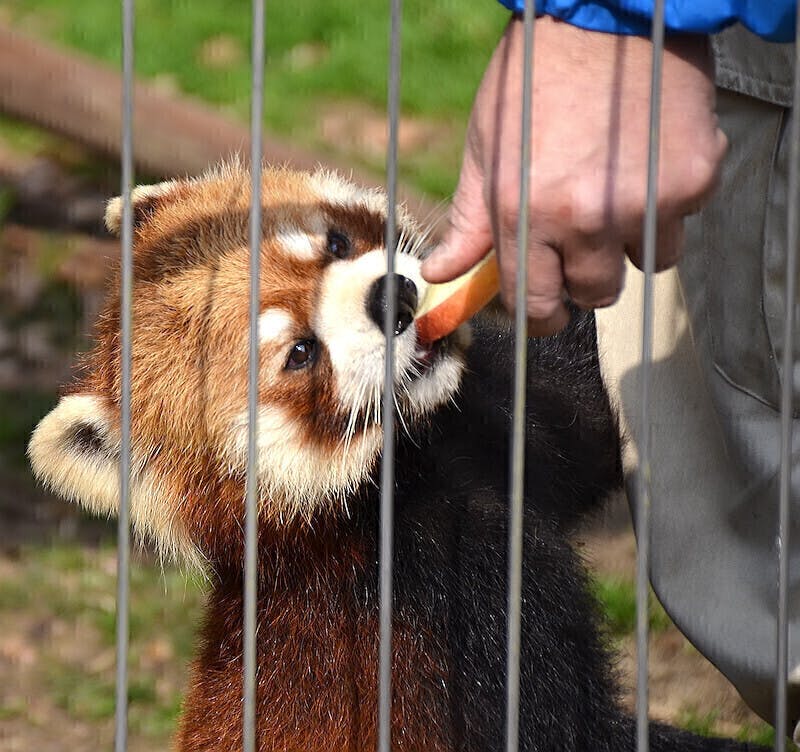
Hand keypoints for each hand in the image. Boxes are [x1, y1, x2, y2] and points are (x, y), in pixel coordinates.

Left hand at [421, 16, 725, 335]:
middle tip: (581, 237)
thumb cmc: (532, 79)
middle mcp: (586, 218)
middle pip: (595, 294)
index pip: (537, 303)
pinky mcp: (694, 178)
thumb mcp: (485, 149)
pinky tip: (647, 159)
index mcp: (527, 214)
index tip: (548, 311)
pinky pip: (684, 220)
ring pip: (646, 263)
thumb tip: (442, 274)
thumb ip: (469, 223)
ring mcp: (645, 201)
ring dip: (631, 240)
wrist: (604, 10)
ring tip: (617, 188)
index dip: (541, 315)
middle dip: (585, 276)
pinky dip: (669, 201)